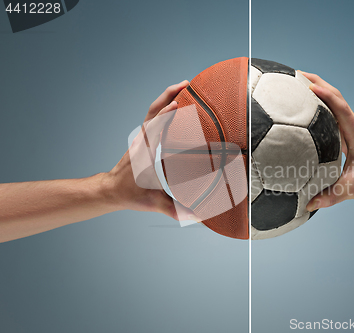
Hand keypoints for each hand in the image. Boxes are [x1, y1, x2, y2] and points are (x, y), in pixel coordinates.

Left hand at [102, 80, 195, 219]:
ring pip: (152, 109)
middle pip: (153, 110)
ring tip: (185, 86)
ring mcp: (141, 137)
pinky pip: (154, 116)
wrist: (109, 190)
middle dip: (169, 94)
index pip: (154, 128)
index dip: (165, 115)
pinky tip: (177, 103)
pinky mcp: (143, 138)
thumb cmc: (128, 194)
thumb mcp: (151, 203)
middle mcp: (142, 140)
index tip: (178, 104)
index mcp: (145, 153)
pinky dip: (165, 105)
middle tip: (187, 84)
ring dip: (167, 95)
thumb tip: (195, 216)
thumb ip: (173, 210)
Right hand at [300, 72, 353, 210]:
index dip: (324, 94)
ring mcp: (352, 128)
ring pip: (335, 102)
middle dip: (317, 82)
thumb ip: (331, 196)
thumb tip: (310, 203)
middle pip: (336, 96)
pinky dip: (321, 105)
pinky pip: (334, 113)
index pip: (339, 107)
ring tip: (298, 85)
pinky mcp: (349, 134)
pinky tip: (308, 109)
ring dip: (319, 90)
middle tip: (296, 75)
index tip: (307, 85)